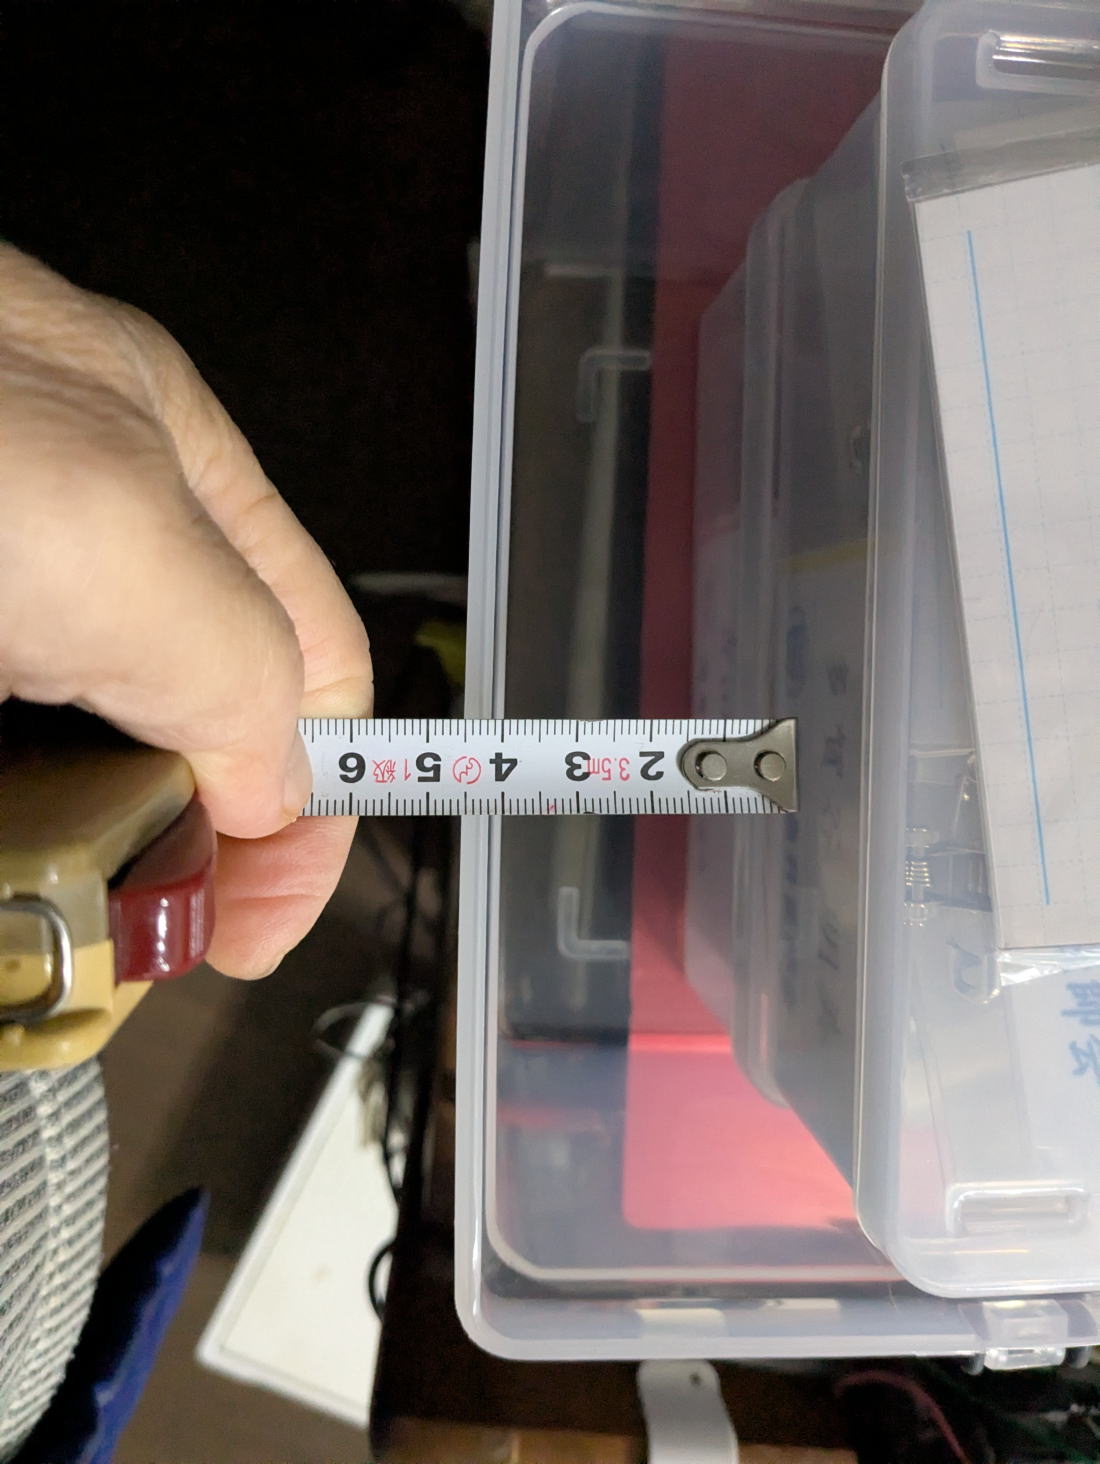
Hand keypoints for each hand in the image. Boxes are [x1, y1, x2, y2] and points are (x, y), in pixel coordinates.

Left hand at [0, 244, 372, 976]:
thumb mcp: (129, 546)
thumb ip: (246, 670)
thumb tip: (280, 796)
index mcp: (176, 472)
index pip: (309, 666)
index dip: (306, 810)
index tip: (256, 929)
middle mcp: (78, 515)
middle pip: (192, 713)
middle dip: (192, 834)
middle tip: (154, 935)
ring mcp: (3, 565)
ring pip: (77, 740)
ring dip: (81, 839)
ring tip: (72, 913)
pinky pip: (9, 750)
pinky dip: (14, 823)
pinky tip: (15, 842)